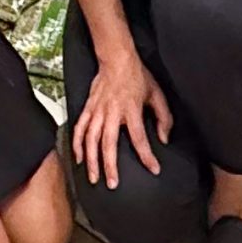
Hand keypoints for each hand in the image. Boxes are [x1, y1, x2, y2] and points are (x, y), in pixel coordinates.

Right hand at [70, 50, 169, 187]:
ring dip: (91, 160)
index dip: (147, 156)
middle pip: (109, 143)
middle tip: (113, 184)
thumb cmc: (137, 76)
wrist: (116, 59)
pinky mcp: (88, 108)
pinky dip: (77, 144)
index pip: (139, 138)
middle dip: (110, 165)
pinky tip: (79, 158)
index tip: (154, 169)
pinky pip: (79, 128)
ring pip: (91, 139)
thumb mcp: (157, 94)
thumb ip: (164, 117)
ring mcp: (97, 110)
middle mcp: (112, 112)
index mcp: (131, 109)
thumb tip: (164, 138)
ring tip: (94, 177)